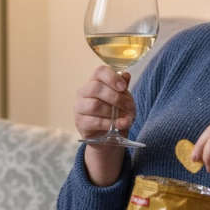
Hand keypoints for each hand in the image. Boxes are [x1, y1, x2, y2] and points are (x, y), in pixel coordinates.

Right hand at [74, 66, 134, 185]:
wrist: (109, 137)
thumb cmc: (115, 114)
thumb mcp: (123, 100)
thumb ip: (123, 88)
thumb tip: (126, 75)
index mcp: (95, 81)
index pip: (99, 72)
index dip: (112, 77)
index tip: (123, 87)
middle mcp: (84, 92)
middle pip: (96, 88)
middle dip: (116, 98)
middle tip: (130, 107)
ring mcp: (79, 107)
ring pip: (94, 105)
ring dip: (113, 112)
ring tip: (126, 119)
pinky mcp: (80, 122)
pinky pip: (94, 121)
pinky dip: (109, 124)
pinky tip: (119, 126)